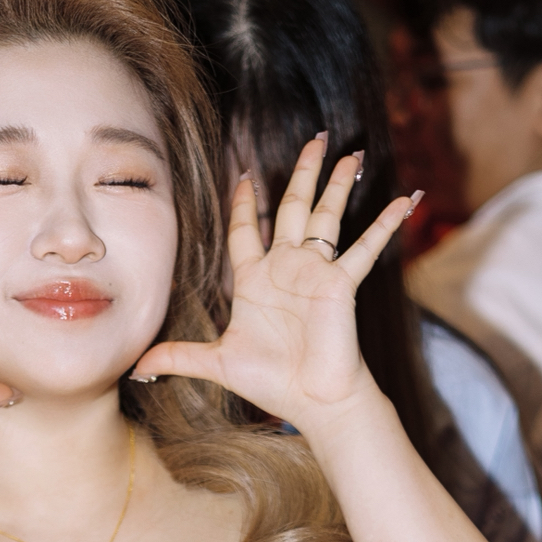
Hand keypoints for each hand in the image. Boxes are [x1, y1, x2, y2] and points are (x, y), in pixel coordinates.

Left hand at [132, 139, 417, 427]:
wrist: (312, 402)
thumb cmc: (270, 384)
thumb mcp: (215, 363)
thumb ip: (178, 356)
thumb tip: (135, 369)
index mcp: (255, 280)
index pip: (245, 229)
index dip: (242, 203)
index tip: (243, 174)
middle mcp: (286, 268)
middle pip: (291, 207)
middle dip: (303, 172)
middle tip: (316, 139)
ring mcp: (316, 272)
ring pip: (327, 215)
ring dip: (339, 183)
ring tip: (351, 152)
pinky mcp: (341, 283)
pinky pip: (366, 247)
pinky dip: (386, 224)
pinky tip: (406, 199)